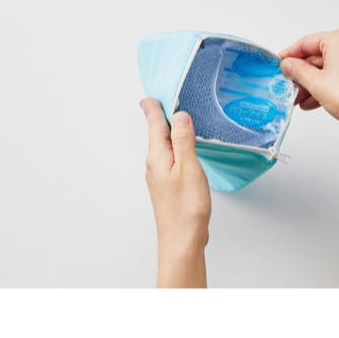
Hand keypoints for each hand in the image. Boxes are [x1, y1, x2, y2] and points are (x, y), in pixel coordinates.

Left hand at [140, 98, 210, 286]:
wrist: (182, 241)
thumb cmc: (186, 208)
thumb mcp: (189, 168)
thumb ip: (184, 140)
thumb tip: (180, 115)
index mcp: (158, 156)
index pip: (154, 124)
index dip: (153, 108)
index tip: (149, 96)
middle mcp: (155, 164)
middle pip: (156, 133)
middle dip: (159, 117)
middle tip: (160, 102)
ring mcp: (160, 176)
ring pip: (162, 146)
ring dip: (167, 131)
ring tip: (174, 120)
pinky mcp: (167, 185)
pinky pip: (169, 157)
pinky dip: (174, 146)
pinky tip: (182, 148)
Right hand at [279, 28, 338, 140]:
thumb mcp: (316, 83)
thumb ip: (297, 71)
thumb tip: (288, 64)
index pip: (306, 43)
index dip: (290, 55)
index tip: (280, 64)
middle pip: (318, 55)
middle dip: (302, 74)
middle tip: (289, 86)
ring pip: (329, 67)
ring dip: (313, 83)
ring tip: (300, 99)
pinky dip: (327, 85)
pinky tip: (315, 101)